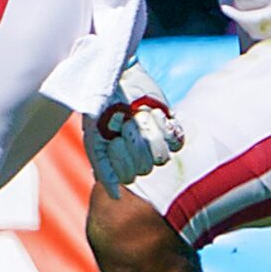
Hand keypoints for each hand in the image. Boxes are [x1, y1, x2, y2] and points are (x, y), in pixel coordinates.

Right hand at [84, 63, 182, 197]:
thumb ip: (102, 167)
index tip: (113, 137)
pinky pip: (177, 141)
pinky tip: (151, 111)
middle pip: (146, 167)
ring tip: (138, 113)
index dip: (122, 158)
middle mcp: (137, 156)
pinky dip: (164, 125)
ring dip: (149, 132)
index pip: (129, 177)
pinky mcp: (171, 129)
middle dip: (134, 139)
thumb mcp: (93, 136)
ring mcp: (155, 143)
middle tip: (125, 120)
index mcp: (117, 161)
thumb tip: (116, 197)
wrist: (114, 74)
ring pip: (162, 156)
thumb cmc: (97, 105)